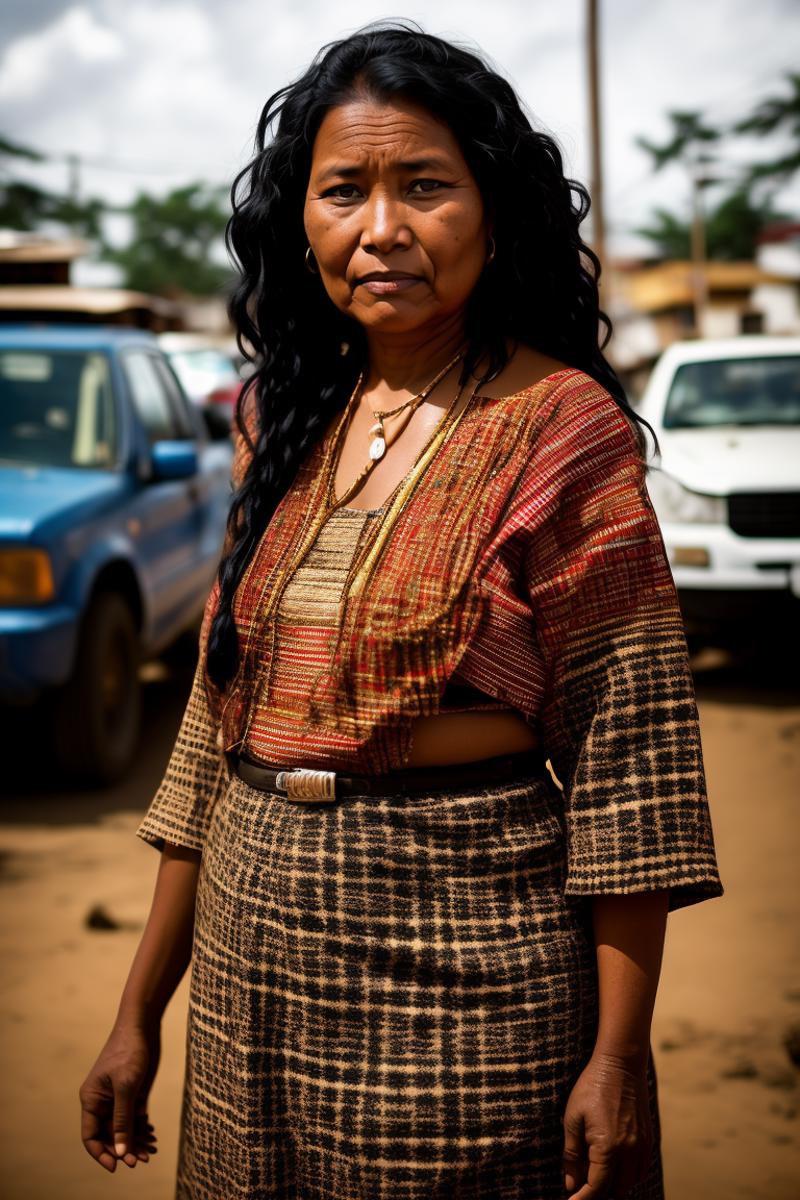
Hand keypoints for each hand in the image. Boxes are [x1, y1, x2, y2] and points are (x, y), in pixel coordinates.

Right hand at [79, 1023, 159, 1171]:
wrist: (143, 1025)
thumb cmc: (129, 1050)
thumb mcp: (126, 1086)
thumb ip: (122, 1119)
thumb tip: (122, 1151)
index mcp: (91, 1099)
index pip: (90, 1136)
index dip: (101, 1153)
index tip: (117, 1166)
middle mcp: (102, 1102)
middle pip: (109, 1135)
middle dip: (124, 1149)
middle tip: (141, 1160)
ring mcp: (118, 1098)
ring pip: (124, 1128)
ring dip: (135, 1141)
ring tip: (150, 1152)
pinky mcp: (133, 1093)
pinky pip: (135, 1118)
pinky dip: (142, 1129)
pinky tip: (152, 1137)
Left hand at [561, 1051, 652, 1198]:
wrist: (621, 1064)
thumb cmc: (592, 1087)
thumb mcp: (573, 1118)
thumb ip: (571, 1155)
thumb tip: (571, 1185)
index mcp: (608, 1148)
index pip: (596, 1190)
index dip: (582, 1199)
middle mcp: (630, 1152)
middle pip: (616, 1191)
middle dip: (598, 1190)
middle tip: (581, 1180)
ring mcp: (642, 1147)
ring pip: (631, 1183)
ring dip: (614, 1183)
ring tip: (595, 1168)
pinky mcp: (649, 1140)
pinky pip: (640, 1170)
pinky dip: (627, 1173)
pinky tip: (612, 1160)